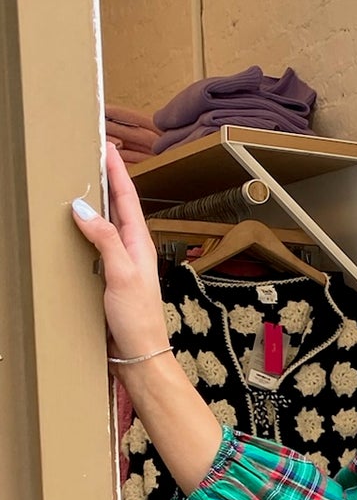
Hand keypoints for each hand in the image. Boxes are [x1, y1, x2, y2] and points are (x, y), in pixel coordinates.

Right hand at [69, 140, 168, 358]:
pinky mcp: (109, 277)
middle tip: (92, 154)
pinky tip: (74, 226)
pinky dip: (86, 229)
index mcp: (138, 243)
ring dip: (95, 202)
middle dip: (106, 179)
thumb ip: (105, 240)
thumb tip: (83, 207)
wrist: (140, 354)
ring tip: (82, 179)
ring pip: (105, 224)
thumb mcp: (122, 274)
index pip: (126, 198)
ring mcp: (120, 262)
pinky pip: (96, 244)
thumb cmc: (138, 318)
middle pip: (116, 206)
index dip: (116, 171)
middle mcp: (131, 249)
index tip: (107, 145)